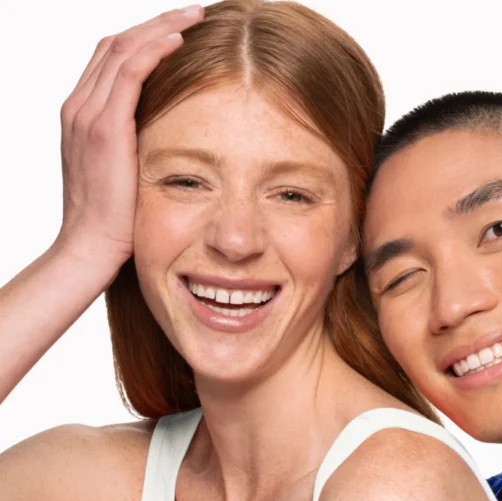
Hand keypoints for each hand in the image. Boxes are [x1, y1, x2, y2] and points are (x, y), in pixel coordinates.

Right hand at [57, 5, 204, 267]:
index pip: (111, 57)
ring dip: (161, 27)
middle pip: (117, 44)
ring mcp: (88, 115)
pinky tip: (179, 40)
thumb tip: (170, 133)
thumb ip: (138, 144)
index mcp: (83, 115)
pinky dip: (153, 50)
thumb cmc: (116, 219)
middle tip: (193, 12)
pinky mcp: (104, 127)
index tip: (181, 28)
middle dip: (157, 23)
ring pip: (123, 49)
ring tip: (194, 16)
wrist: (90, 247)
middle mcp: (80, 107)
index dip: (146, 37)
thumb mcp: (126, 172)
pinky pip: (128, 73)